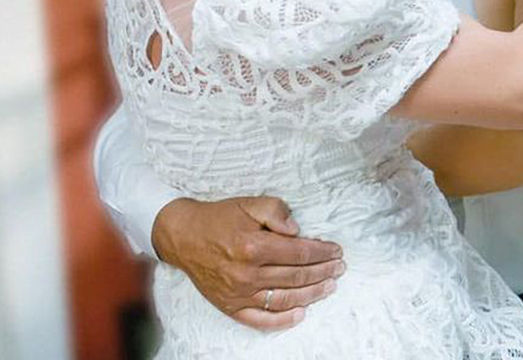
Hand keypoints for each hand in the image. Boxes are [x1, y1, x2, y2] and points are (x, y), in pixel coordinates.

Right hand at [152, 196, 345, 329]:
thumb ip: (276, 212)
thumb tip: (297, 230)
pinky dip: (283, 320)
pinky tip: (301, 313)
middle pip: (296, 276)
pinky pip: (260, 320)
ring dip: (311, 294)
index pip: (298, 253)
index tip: (335, 250)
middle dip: (323, 272)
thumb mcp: (248, 204)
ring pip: (284, 299)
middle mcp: (246, 273)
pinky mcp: (230, 306)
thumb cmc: (219, 218)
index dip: (321, 252)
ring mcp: (239, 293)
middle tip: (339, 268)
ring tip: (329, 287)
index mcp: (253, 246)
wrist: (183, 236)